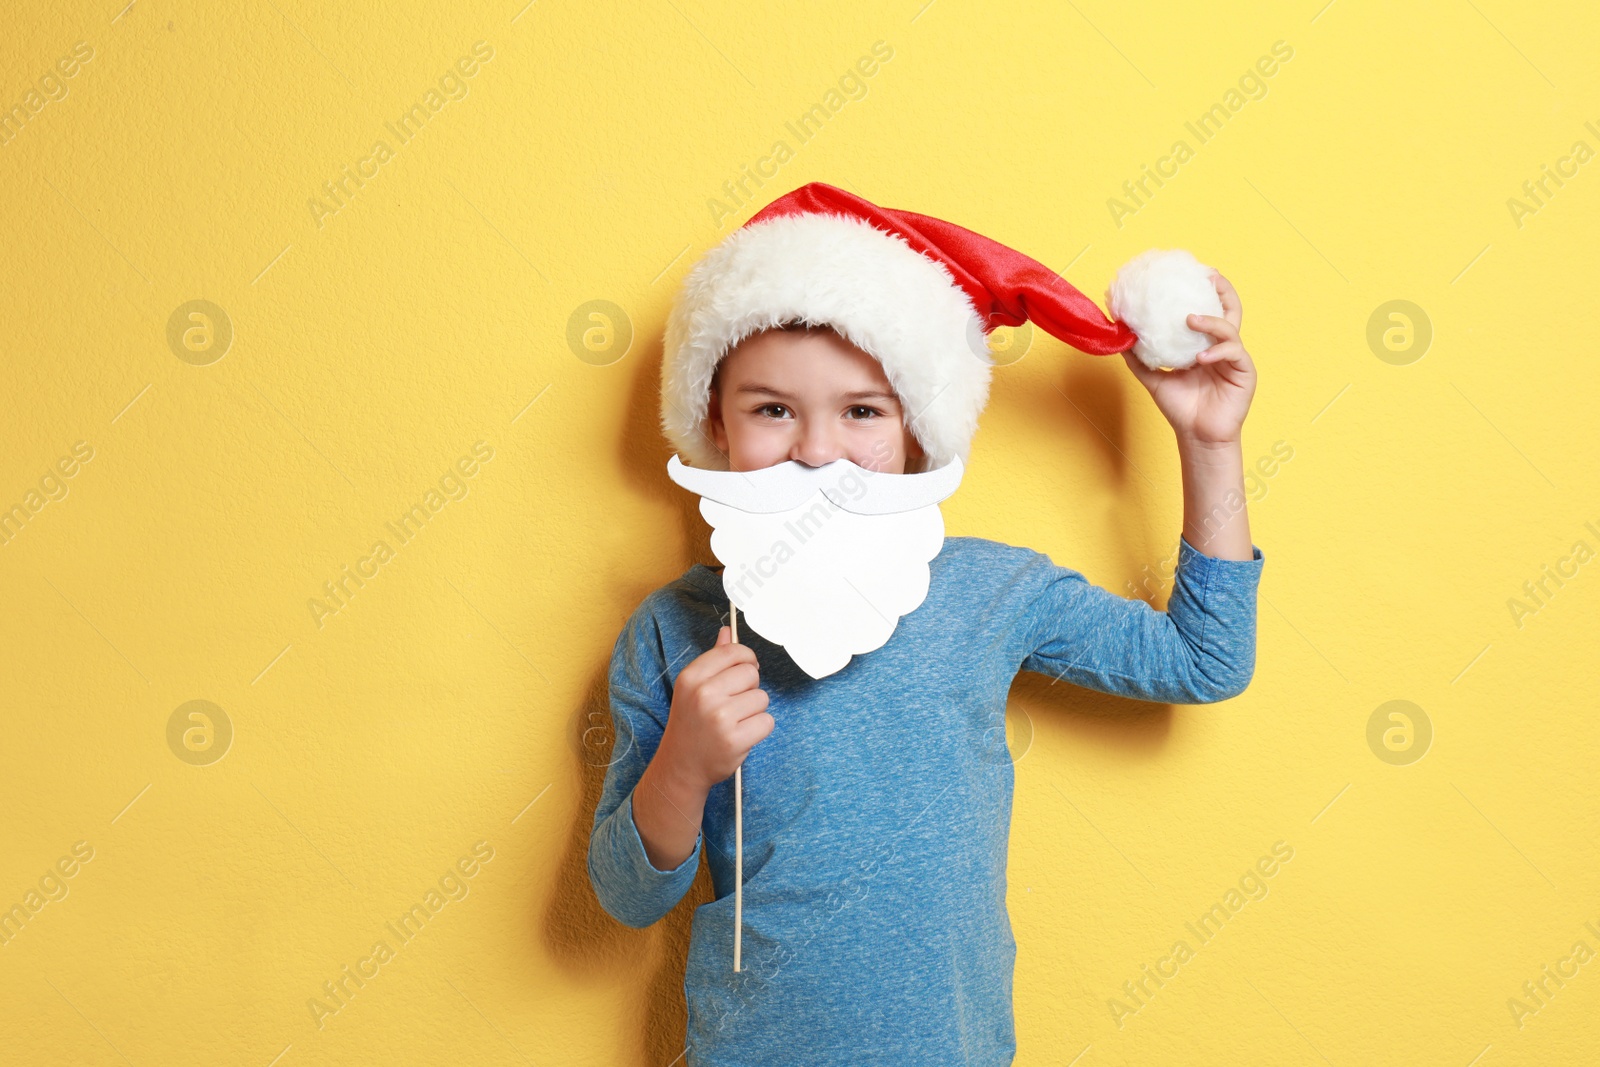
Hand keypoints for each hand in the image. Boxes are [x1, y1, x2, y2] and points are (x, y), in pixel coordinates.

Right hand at [655, 625, 772, 791]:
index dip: (746, 658)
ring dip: (755, 710)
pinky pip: (766, 722)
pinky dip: (759, 729)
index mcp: (691, 677)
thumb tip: (728, 632)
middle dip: (750, 687)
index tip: (746, 669)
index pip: (732, 652)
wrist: (681, 766)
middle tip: (734, 704)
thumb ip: (713, 659)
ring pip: (762, 698)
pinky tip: (741, 735)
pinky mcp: (734, 739)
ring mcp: (720, 717)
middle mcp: (704, 694)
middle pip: (751, 673)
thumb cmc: (691, 723)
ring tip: (735, 721)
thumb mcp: (693, 688)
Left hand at [1121, 271, 1256, 448]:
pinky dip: (1216, 352)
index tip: (1193, 273)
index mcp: (1205, 345)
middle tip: (1209, 276)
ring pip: (1230, 329)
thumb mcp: (1154, 378)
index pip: (1208, 312)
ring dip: (1210, 321)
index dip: (1204, 292)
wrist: (1196, 436)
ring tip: (1190, 319)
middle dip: (1222, 290)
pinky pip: (1233, 353)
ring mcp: (1234, 359)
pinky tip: (1200, 358)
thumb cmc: (1180, 408)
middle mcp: (1222, 347)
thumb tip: (1119, 335)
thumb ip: (1139, 357)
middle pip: (1230, 310)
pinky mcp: (1244, 372)